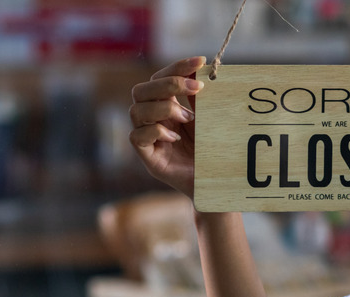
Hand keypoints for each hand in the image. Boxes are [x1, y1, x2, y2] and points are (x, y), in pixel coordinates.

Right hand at [129, 57, 206, 197]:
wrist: (215, 181)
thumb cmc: (212, 148)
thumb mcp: (208, 117)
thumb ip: (200, 96)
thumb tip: (202, 69)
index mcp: (165, 105)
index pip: (159, 77)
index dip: (177, 66)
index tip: (201, 62)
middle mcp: (152, 119)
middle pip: (140, 90)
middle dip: (168, 84)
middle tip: (196, 90)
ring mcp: (148, 138)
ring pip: (135, 111)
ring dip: (164, 109)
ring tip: (188, 118)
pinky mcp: (148, 158)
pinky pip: (136, 137)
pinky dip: (156, 132)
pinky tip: (176, 138)